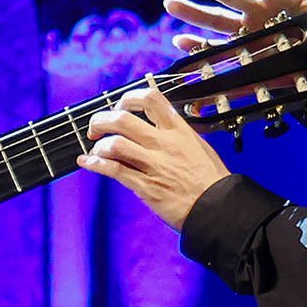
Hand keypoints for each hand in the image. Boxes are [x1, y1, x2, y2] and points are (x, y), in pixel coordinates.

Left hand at [79, 83, 232, 231]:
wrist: (219, 208)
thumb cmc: (211, 181)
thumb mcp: (199, 147)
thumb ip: (177, 134)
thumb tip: (159, 124)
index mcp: (179, 131)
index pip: (151, 99)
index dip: (129, 98)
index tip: (121, 106)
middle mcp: (165, 144)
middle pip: (123, 119)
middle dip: (101, 120)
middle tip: (96, 127)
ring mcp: (154, 165)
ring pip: (115, 144)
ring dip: (98, 145)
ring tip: (96, 149)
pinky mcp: (145, 186)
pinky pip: (114, 170)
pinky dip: (95, 164)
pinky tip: (87, 162)